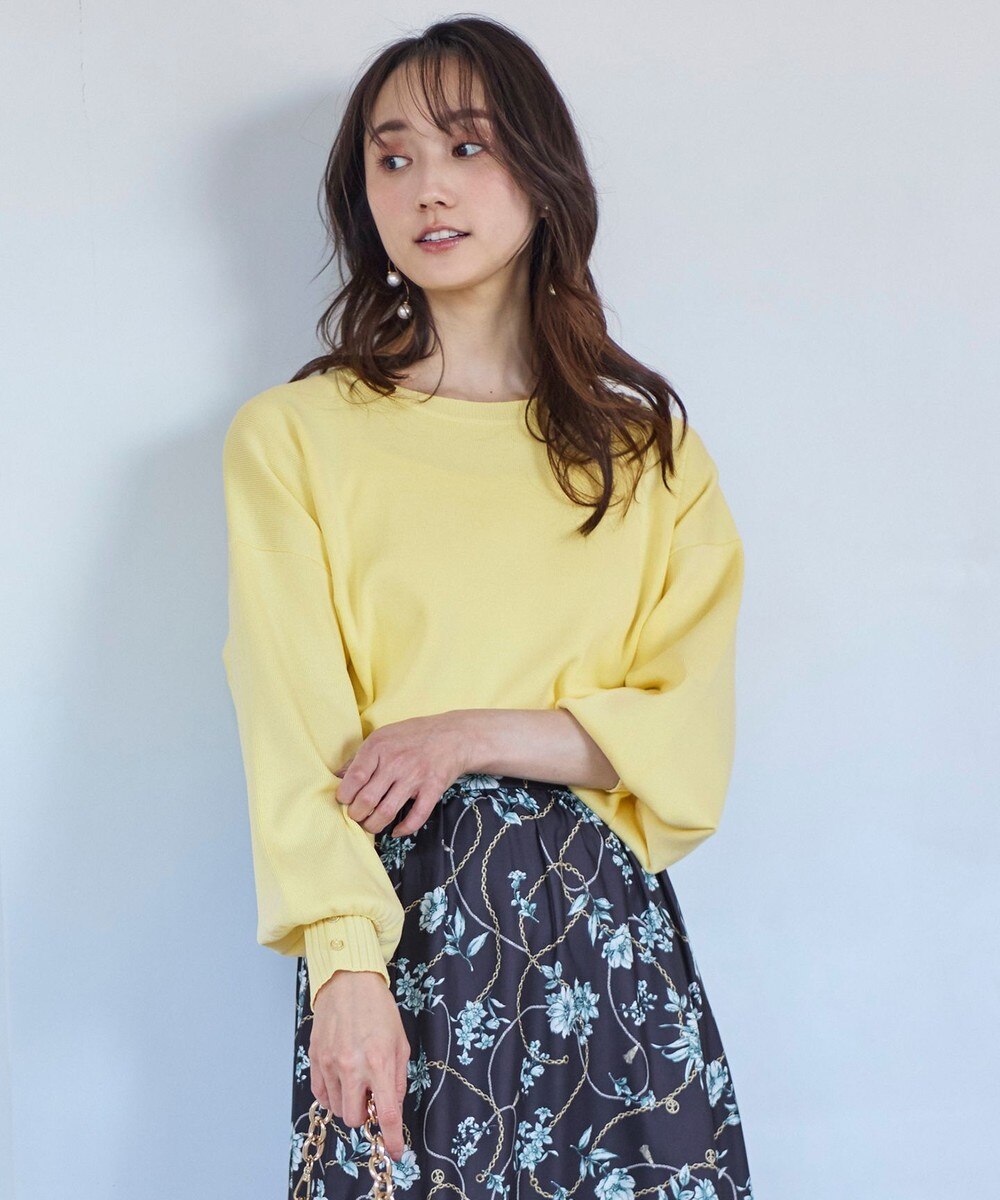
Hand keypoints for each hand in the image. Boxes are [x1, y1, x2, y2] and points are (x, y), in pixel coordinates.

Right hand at [309, 970, 409, 1162]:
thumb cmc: (379, 1011)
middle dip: (364, 1114)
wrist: (348, 983)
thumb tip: (391, 1107)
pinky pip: (321, 1095)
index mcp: (379, 1061)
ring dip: (348, 1102)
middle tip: (370, 1094)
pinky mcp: (315, 1059)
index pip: (386, 1113)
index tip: (395, 1151)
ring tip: (356, 1077)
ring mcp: (330, 1064)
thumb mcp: (400, 1043)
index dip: (392, 1138)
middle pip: (354, 1118)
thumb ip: (397, 1079)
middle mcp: (352, 1066)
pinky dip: (332, 1094)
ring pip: (337, 1108)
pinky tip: (341, 1077)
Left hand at [334, 711, 474, 836]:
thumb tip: (336, 776)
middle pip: (366, 800)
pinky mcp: (432, 789)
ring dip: (374, 825)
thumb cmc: (413, 735)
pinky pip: (416, 817)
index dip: (344, 795)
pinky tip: (396, 830)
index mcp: (379, 747)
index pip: (354, 779)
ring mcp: (415, 777)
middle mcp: (395, 762)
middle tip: (357, 816)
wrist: (453, 735)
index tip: (344, 800)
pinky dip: (404, 829)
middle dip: (356, 815)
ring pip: (386, 812)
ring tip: (371, 825)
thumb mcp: (383, 736)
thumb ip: (360, 757)